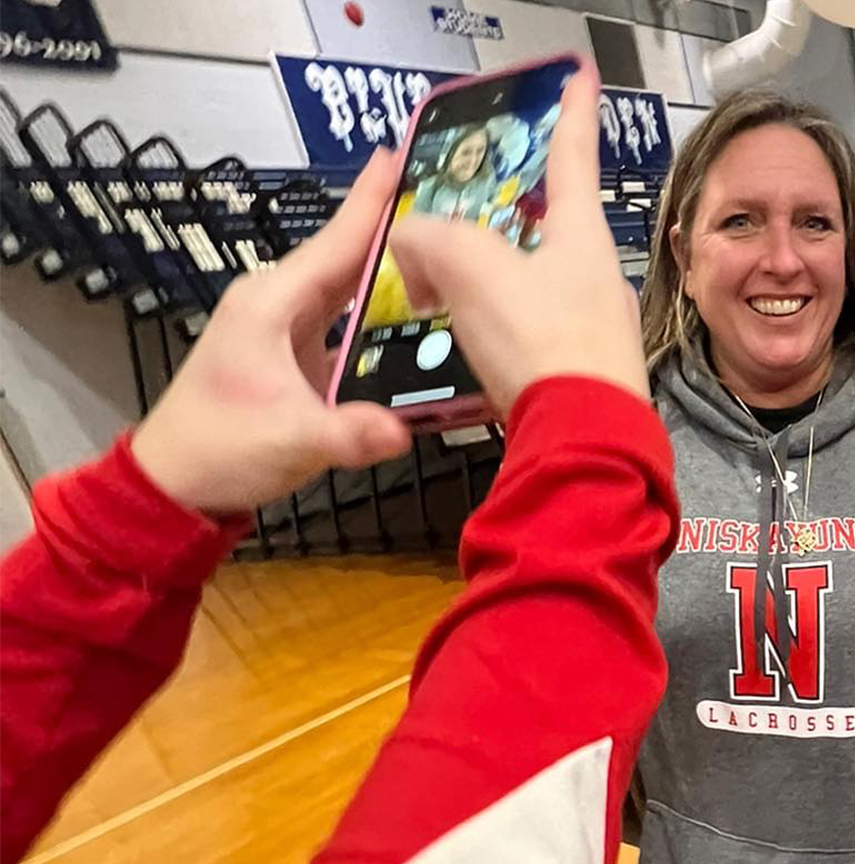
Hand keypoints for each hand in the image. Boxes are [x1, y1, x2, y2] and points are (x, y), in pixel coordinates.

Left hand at [130, 155, 410, 515]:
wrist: (177, 482)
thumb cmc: (219, 449)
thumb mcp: (289, 440)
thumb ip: (347, 433)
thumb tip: (401, 431)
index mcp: (271, 305)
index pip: (334, 243)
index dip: (369, 201)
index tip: (398, 154)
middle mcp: (277, 303)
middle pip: (345, 254)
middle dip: (390, 223)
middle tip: (442, 195)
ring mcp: (283, 326)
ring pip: (345, 282)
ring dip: (386, 261)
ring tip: (437, 238)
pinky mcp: (292, 351)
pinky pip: (343, 312)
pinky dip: (376, 300)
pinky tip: (410, 300)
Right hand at [386, 68, 648, 412]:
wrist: (582, 445)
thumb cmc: (546, 350)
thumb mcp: (471, 269)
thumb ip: (432, 239)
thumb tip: (412, 240)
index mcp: (582, 236)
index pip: (573, 155)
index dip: (571, 113)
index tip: (579, 81)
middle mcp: (598, 280)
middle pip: (540, 231)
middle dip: (493, 224)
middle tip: (453, 226)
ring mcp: (594, 331)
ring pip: (530, 288)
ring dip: (484, 287)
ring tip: (438, 298)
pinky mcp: (578, 377)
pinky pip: (528, 339)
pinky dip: (492, 335)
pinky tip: (467, 351)